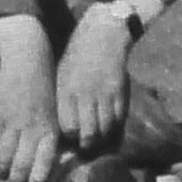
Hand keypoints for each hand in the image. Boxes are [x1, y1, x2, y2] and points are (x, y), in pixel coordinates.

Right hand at [0, 16, 60, 181]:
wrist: (28, 59)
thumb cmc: (44, 90)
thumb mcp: (52, 113)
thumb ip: (46, 138)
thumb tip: (42, 165)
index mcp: (50, 130)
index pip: (44, 164)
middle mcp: (32, 128)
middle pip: (22, 165)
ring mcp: (13, 122)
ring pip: (4, 157)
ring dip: (1, 171)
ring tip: (0, 177)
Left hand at [56, 9, 132, 152]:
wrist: (102, 33)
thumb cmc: (77, 55)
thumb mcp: (62, 75)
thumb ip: (62, 101)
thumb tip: (62, 128)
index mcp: (66, 90)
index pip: (68, 127)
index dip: (70, 137)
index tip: (70, 138)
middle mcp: (85, 95)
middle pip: (88, 133)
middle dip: (87, 145)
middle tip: (86, 147)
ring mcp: (105, 93)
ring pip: (106, 129)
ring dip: (102, 138)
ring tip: (99, 140)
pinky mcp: (120, 91)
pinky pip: (119, 117)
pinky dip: (115, 125)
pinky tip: (110, 125)